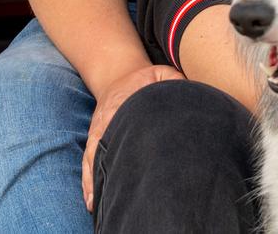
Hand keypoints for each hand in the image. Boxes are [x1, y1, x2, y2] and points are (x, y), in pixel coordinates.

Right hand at [82, 64, 184, 211]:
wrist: (120, 75)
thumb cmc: (143, 79)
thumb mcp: (160, 74)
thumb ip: (173, 81)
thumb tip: (189, 93)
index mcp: (118, 106)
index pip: (116, 128)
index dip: (118, 145)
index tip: (121, 162)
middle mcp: (104, 123)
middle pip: (101, 149)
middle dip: (103, 171)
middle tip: (109, 193)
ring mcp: (97, 133)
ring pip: (91, 160)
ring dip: (92, 181)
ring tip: (94, 204)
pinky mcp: (95, 139)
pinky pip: (88, 162)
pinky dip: (87, 180)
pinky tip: (91, 199)